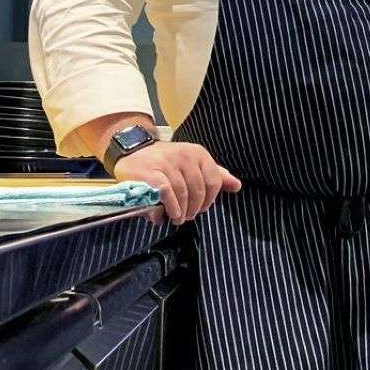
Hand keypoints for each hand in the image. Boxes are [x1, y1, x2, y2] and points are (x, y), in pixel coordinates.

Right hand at [114, 141, 241, 224]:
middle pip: (198, 189)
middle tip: (188, 216)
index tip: (201, 208)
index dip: (210, 199)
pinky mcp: (151, 172)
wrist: (133, 152)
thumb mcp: (192, 164)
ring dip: (182, 211)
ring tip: (178, 218)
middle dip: (195, 208)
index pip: (214, 180)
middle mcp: (184, 155)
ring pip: (183, 192)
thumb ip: (214, 175)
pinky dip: (171, 206)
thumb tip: (237, 185)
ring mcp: (167, 162)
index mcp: (198, 153)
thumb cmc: (166, 162)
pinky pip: (167, 192)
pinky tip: (170, 214)